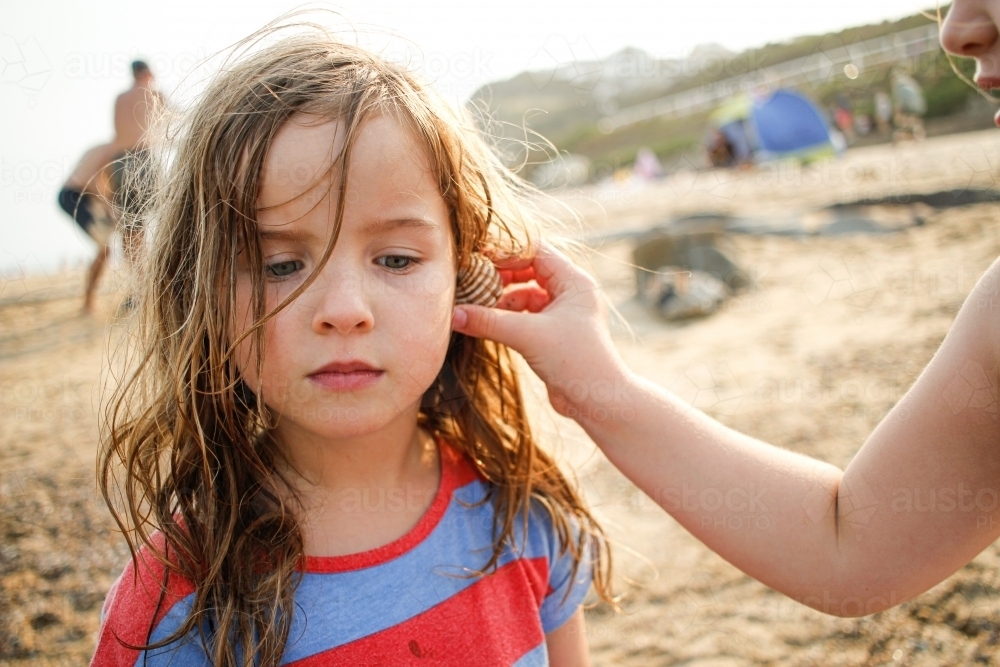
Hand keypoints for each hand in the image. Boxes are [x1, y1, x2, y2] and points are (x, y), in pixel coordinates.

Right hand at [451, 243, 631, 419]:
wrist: (597, 402)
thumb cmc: (577, 362)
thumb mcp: (528, 336)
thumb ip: (489, 322)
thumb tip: (453, 314)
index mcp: (574, 282)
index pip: (536, 251)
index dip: (507, 252)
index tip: (477, 257)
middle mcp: (571, 292)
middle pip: (529, 269)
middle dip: (501, 275)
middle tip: (473, 280)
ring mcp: (563, 312)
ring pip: (526, 293)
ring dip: (502, 298)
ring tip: (477, 304)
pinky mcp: (554, 332)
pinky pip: (527, 314)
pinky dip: (508, 316)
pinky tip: (489, 323)